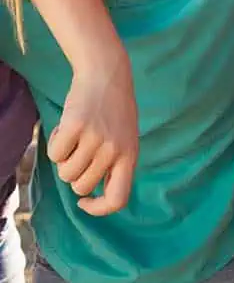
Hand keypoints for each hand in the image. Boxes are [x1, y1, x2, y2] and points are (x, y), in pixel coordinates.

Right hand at [50, 56, 137, 215]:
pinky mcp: (76, 127)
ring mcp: (96, 139)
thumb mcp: (125, 139)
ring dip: (63, 158)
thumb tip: (90, 192)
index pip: (118, 199)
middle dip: (74, 174)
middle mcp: (115, 151)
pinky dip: (54, 143)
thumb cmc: (113, 110)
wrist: (108, 74)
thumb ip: (114, 164)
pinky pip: (54, 154)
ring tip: (75, 137)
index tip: (84, 201)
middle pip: (81, 186)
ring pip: (65, 172)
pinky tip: (66, 129)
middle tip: (79, 151)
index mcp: (130, 157)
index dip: (98, 208)